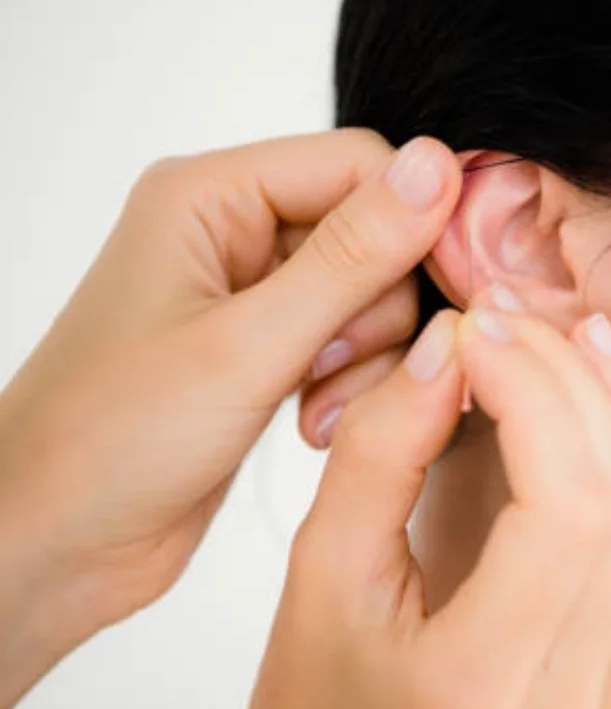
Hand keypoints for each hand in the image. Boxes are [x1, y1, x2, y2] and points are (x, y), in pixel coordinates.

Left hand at [0, 130, 462, 708]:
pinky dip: (353, 385)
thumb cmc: (113, 442)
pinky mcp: (268, 351)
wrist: (57, 544)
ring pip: (374, 295)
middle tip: (329, 370)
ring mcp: (252, 295)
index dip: (417, 223)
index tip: (454, 295)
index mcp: (208, 196)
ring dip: (367, 359)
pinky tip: (314, 425)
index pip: (359, 165)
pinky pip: (354, 344)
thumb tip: (437, 167)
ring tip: (315, 411)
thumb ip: (352, 257)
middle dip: (377, 310)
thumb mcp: (248, 345)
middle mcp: (232, 232)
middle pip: (376, 232)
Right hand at [196, 292, 610, 708]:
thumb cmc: (314, 685)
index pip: (564, 508)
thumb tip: (454, 343)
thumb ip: (380, 451)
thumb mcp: (317, 566)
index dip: (534, 393)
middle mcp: (574, 693)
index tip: (475, 329)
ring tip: (590, 340)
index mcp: (481, 677)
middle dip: (580, 385)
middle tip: (518, 317)